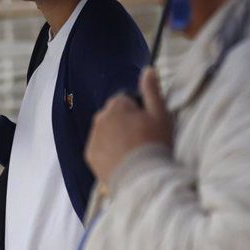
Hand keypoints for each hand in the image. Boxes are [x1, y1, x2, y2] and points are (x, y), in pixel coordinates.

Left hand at [85, 68, 172, 185]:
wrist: (142, 179)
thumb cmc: (155, 144)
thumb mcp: (160, 114)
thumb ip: (152, 90)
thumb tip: (148, 69)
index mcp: (117, 105)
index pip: (126, 101)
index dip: (138, 113)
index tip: (147, 126)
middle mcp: (100, 118)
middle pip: (113, 116)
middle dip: (124, 124)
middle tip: (140, 141)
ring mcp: (93, 137)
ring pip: (105, 132)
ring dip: (115, 137)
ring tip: (132, 153)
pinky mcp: (90, 156)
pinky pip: (99, 148)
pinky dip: (107, 152)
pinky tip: (122, 161)